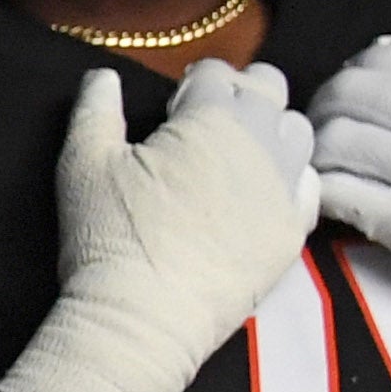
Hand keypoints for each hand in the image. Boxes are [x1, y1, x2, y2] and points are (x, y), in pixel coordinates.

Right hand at [0, 59, 321, 391]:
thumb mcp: (82, 165)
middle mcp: (261, 141)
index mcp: (212, 115)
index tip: (171, 111)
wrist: (143, 320)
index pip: (215, 71)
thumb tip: (103, 76)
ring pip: (297, 133)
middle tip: (207, 127)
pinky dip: (289, 181)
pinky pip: (309, 188)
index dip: (190, 85)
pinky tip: (259, 197)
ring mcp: (285, 188)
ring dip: (271, 132)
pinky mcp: (293, 232)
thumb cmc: (109, 237)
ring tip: (238, 157)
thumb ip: (94, 110)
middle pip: (269, 89)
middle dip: (240, 94)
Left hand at [307, 35, 390, 391]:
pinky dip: (320, 192)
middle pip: (347, 94)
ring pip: (334, 141)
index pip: (379, 59)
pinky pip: (338, 195)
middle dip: (324, 108)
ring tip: (323, 165)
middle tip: (322, 131)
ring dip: (316, 151)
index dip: (353, 74)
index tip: (351, 98)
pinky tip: (326, 199)